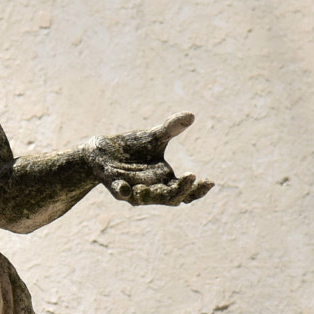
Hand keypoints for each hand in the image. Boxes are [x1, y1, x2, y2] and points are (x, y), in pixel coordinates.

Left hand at [89, 114, 212, 206]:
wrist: (102, 151)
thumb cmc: (132, 148)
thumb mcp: (154, 137)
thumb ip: (171, 129)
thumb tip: (191, 114)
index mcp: (165, 180)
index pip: (186, 191)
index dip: (199, 190)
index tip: (211, 181)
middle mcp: (152, 189)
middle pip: (172, 198)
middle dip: (183, 190)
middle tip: (192, 177)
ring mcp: (134, 190)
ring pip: (147, 199)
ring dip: (154, 194)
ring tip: (160, 186)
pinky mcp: (115, 186)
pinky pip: (121, 192)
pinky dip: (124, 191)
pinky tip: (126, 189)